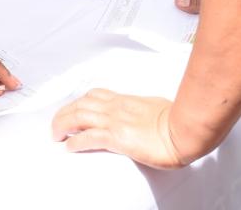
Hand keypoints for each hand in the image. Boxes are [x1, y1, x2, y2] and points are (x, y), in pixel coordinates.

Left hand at [52, 90, 190, 168]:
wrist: (185, 130)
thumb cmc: (179, 120)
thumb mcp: (157, 107)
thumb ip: (145, 109)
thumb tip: (145, 114)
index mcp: (126, 100)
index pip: (96, 95)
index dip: (80, 101)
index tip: (73, 109)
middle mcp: (117, 107)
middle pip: (81, 104)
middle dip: (64, 113)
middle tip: (57, 124)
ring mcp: (116, 121)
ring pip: (79, 116)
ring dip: (63, 124)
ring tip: (56, 134)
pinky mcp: (118, 138)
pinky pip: (89, 137)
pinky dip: (75, 141)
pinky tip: (69, 146)